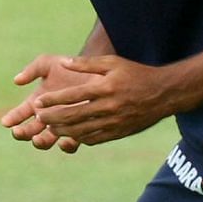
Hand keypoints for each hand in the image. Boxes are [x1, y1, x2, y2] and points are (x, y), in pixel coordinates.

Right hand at [1, 54, 94, 151]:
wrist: (95, 72)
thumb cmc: (69, 67)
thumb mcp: (48, 63)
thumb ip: (33, 70)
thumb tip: (17, 80)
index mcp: (36, 103)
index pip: (20, 114)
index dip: (12, 118)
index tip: (6, 121)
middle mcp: (47, 117)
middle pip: (30, 132)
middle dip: (23, 133)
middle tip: (18, 132)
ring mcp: (62, 125)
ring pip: (47, 141)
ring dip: (40, 142)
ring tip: (37, 139)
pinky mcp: (79, 130)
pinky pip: (71, 144)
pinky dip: (66, 146)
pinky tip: (63, 142)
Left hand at [24, 54, 176, 145]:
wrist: (164, 93)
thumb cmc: (136, 74)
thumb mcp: (113, 63)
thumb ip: (87, 64)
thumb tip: (64, 62)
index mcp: (105, 88)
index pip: (72, 96)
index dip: (52, 100)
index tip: (38, 103)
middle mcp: (108, 106)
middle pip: (73, 116)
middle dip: (53, 118)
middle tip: (39, 118)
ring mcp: (114, 122)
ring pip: (82, 131)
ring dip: (63, 131)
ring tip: (50, 129)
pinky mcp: (119, 132)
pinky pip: (96, 139)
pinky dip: (80, 138)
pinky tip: (71, 136)